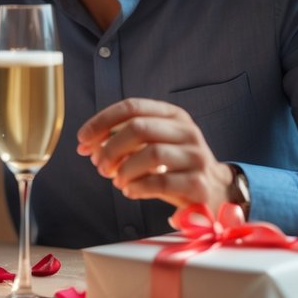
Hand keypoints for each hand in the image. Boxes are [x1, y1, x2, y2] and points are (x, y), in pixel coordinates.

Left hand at [76, 98, 233, 224]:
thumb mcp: (153, 143)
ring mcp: (196, 157)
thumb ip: (122, 140)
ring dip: (124, 169)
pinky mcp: (199, 183)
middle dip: (110, 148)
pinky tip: (130, 190)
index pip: (132, 107)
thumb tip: (87, 146)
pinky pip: (161, 182)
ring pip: (151, 154)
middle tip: (98, 165)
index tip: (82, 139)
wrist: (215, 189)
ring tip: (116, 180)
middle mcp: (187, 131)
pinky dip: (137, 187)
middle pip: (139, 128)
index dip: (102, 122)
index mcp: (173, 115)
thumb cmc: (174, 165)